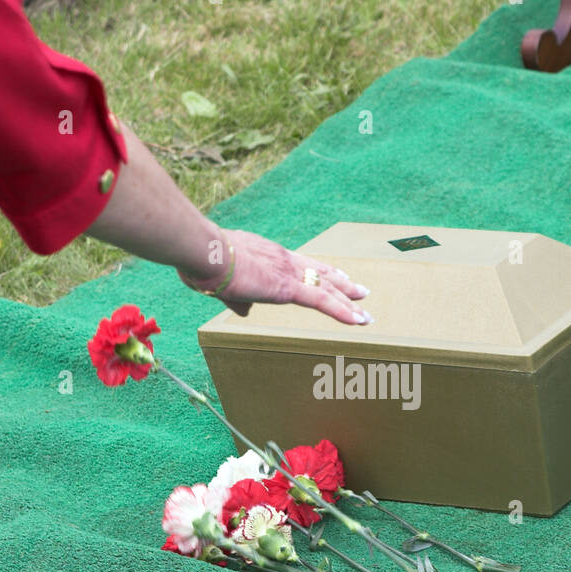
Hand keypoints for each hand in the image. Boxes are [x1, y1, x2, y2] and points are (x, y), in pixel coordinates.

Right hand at [178, 228, 371, 325]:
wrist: (205, 252)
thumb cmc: (204, 264)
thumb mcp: (222, 284)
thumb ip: (237, 298)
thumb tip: (244, 311)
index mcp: (269, 255)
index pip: (302, 264)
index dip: (321, 271)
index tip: (337, 276)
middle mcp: (284, 260)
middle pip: (321, 273)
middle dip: (343, 285)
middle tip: (361, 292)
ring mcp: (288, 272)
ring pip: (327, 289)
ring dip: (348, 302)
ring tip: (366, 314)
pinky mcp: (288, 287)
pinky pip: (322, 301)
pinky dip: (342, 311)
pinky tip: (358, 320)